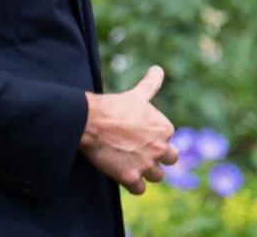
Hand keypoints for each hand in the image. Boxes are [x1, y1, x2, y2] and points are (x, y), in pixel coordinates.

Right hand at [80, 65, 177, 194]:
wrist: (87, 119)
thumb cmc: (110, 106)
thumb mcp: (135, 96)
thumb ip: (150, 85)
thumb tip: (158, 68)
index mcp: (164, 127)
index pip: (167, 139)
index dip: (152, 137)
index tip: (136, 133)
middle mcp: (160, 147)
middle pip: (169, 159)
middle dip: (155, 157)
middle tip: (136, 150)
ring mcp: (146, 164)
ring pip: (156, 176)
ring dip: (145, 171)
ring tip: (127, 161)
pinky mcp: (131, 177)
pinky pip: (140, 189)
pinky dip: (132, 184)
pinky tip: (121, 173)